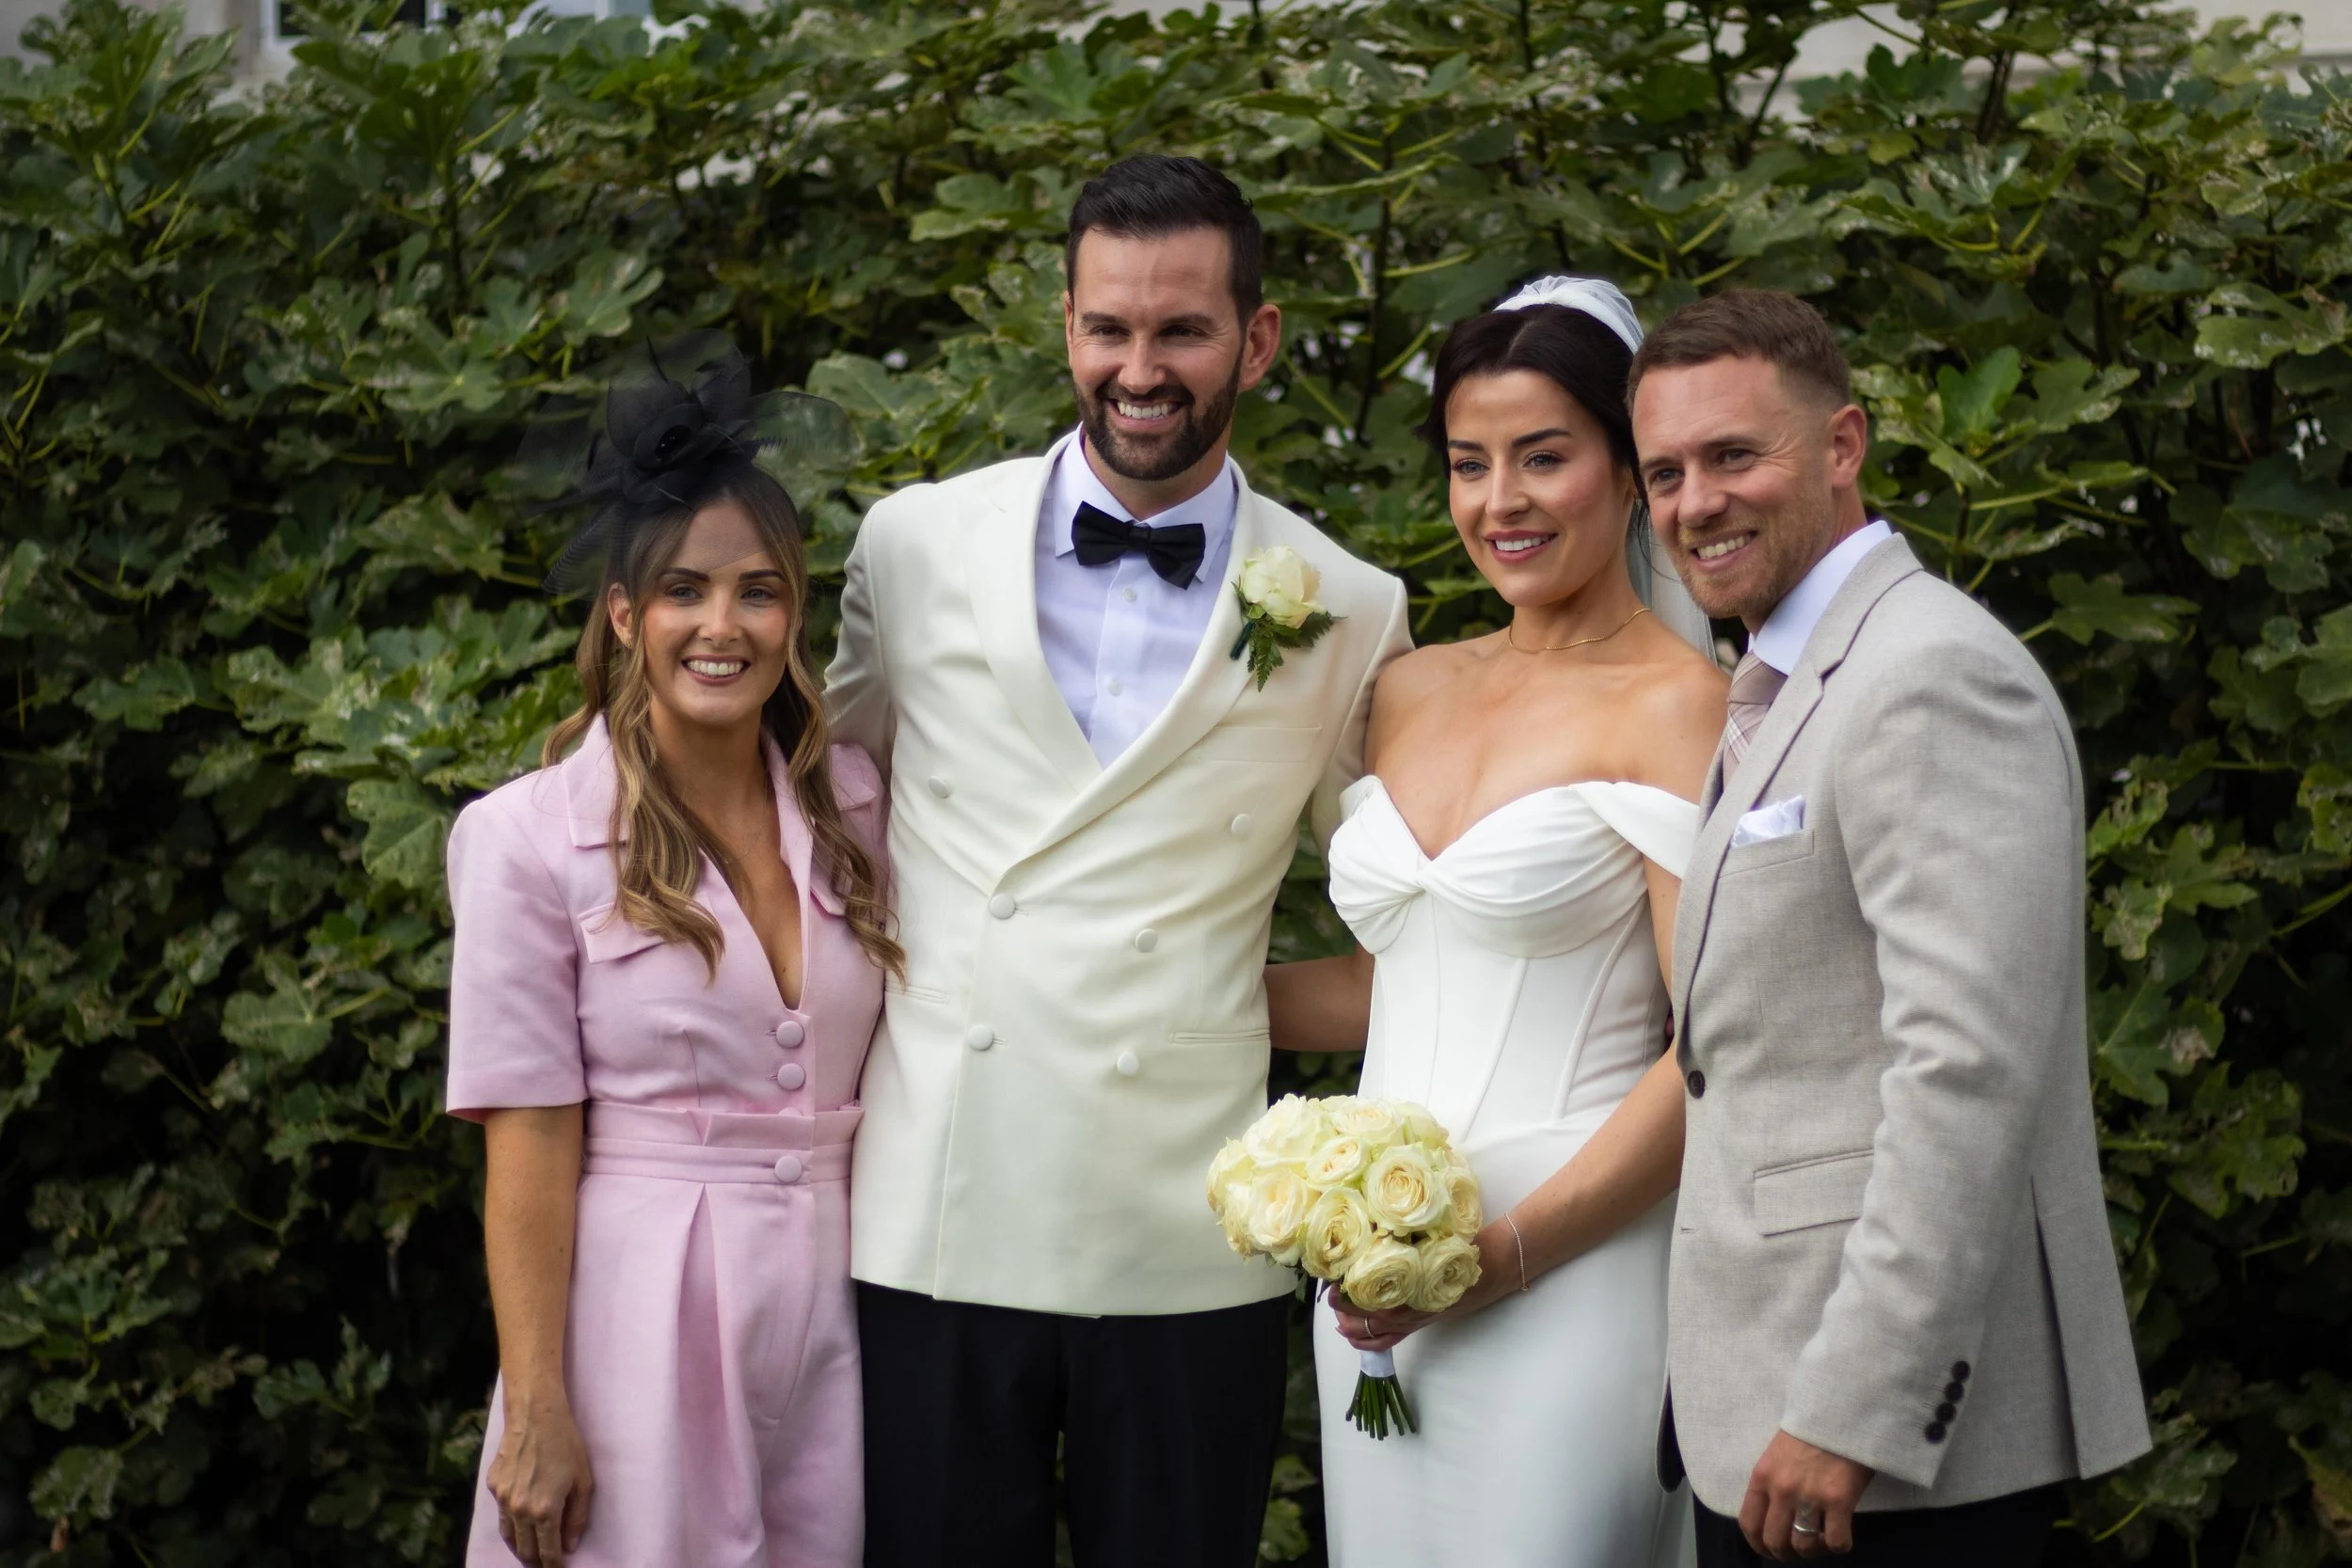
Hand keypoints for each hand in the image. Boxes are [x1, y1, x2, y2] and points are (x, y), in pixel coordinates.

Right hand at [488, 1391, 593, 1566]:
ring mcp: (502, 1499)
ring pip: (509, 1536)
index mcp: (544, 1511)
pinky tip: (519, 1523)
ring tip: (529, 1554)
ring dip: (520, 1548)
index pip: (547, 1551)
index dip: (553, 1565)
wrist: (535, 1415)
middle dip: (536, 1561)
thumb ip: (577, 1517)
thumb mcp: (583, 1481)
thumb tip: (571, 1545)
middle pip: (525, 1549)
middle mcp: (519, 1510)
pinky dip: (510, 1524)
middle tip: (544, 1565)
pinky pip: (501, 1513)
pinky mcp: (493, 1486)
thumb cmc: (566, 1445)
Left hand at [1327, 1224, 1518, 1351]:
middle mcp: (1412, 1308)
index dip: (1347, 1289)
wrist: (1496, 1266)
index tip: (1332, 1278)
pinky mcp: (1420, 1324)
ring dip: (1352, 1326)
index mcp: (1414, 1286)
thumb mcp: (1436, 1236)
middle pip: (1367, 1317)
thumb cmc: (1466, 1247)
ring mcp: (1416, 1319)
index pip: (1371, 1294)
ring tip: (1337, 1315)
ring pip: (1375, 1334)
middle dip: (1343, 1308)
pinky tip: (1352, 1335)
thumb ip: (1407, 1237)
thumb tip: (1372, 1227)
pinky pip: (1389, 1341)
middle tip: (1330, 1293)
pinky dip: (1367, 1341)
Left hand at [1738, 1429, 1870, 1558]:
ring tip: (1821, 1541)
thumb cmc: (1811, 1429)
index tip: (1769, 1549)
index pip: (1749, 1523)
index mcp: (1762, 1476)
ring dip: (1813, 1551)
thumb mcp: (1778, 1452)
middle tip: (1798, 1549)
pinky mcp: (1839, 1500)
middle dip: (1785, 1553)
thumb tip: (1775, 1513)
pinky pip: (1836, 1542)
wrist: (1840, 1409)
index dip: (1758, 1544)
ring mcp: (1809, 1496)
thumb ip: (1773, 1480)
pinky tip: (1840, 1535)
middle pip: (1774, 1541)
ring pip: (1803, 1546)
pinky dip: (1838, 1546)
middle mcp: (1781, 1489)